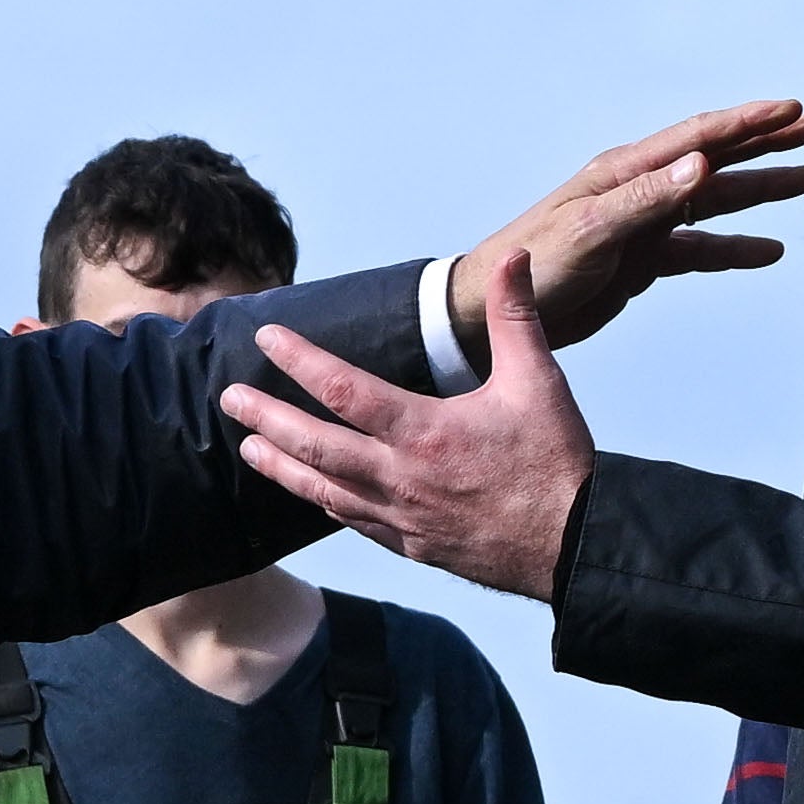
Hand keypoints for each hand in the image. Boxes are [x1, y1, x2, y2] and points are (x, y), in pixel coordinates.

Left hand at [226, 230, 601, 599]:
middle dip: (267, 418)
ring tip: (247, 446)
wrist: (574, 547)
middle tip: (229, 398)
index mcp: (425, 432)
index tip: (267, 339)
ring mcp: (401, 516)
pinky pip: (353, 521)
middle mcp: (401, 477)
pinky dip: (324, 501)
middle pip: (315, 446)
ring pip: (324, 490)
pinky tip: (310, 490)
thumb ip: (516, 317)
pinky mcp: (411, 544)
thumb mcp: (539, 381)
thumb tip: (513, 257)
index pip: (343, 390)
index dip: (300, 361)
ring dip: (281, 466)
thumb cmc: (556, 464)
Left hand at [444, 100, 803, 349]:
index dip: (747, 123)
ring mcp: (643, 225)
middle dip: (765, 144)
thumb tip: (701, 166)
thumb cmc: (532, 265)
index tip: (792, 110)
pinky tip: (768, 251)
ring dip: (758, 192)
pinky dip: (733, 250)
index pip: (698, 138)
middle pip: (715, 159)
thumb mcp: (590, 230)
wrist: (496, 313)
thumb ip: (646, 200)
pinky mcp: (641, 261)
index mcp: (624, 173)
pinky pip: (699, 251)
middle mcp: (638, 191)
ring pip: (714, 204)